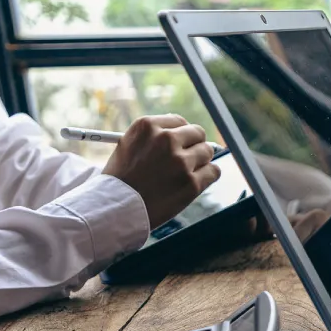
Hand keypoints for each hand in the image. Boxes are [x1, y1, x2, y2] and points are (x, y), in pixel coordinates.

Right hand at [102, 115, 220, 227]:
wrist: (117, 209)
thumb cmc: (121, 180)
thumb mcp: (128, 145)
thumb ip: (154, 136)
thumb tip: (184, 131)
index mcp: (147, 126)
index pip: (179, 121)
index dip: (181, 134)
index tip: (180, 144)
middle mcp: (166, 140)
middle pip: (197, 133)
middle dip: (194, 145)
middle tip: (187, 159)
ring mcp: (181, 161)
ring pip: (207, 152)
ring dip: (201, 162)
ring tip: (185, 174)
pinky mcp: (192, 183)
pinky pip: (214, 172)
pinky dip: (208, 176)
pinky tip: (195, 182)